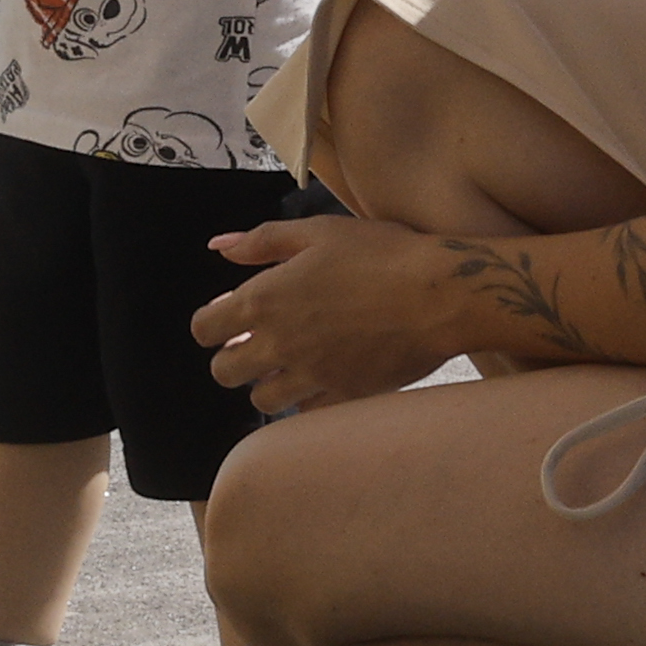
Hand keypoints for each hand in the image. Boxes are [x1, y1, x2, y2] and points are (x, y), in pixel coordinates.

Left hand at [193, 215, 468, 415]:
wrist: (441, 294)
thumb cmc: (381, 254)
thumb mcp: (318, 232)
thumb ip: (261, 241)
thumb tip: (218, 246)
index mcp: (263, 300)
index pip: (204, 329)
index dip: (212, 323)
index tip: (231, 316)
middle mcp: (278, 343)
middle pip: (224, 372)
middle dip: (233, 358)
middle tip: (257, 344)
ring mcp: (310, 375)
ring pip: (261, 400)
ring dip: (267, 383)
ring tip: (288, 365)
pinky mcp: (343, 396)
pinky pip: (305, 413)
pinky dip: (305, 401)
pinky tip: (320, 379)